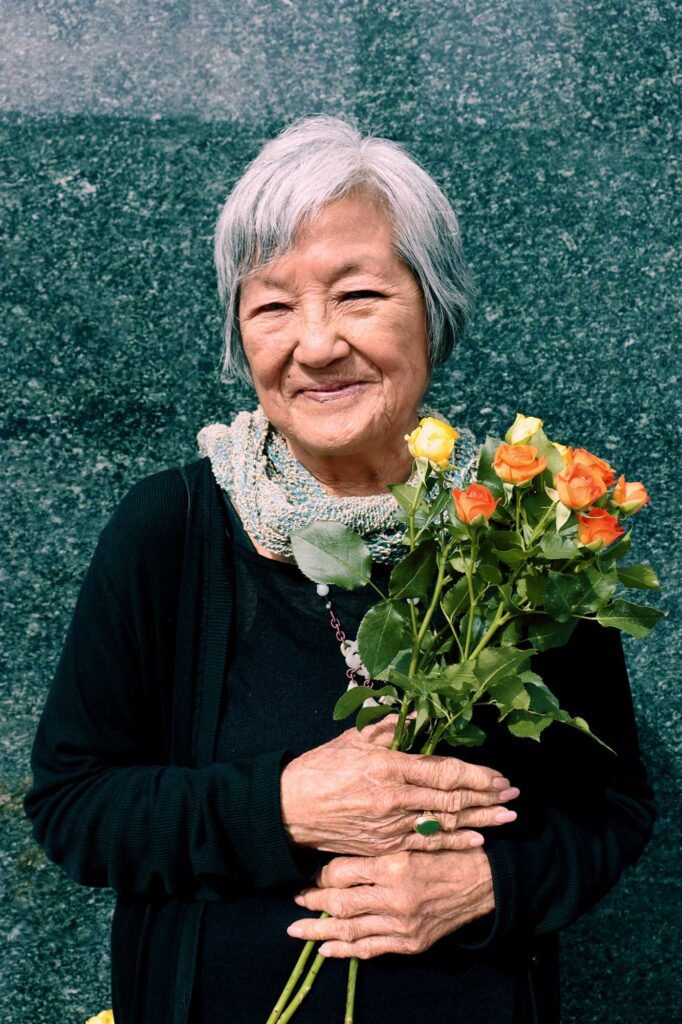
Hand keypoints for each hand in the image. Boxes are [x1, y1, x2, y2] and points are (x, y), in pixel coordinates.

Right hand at [280, 715, 518, 855]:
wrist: (289, 809)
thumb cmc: (320, 768)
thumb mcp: (354, 739)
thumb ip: (389, 727)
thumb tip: (420, 714)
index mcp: (387, 766)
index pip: (443, 772)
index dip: (476, 775)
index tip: (499, 776)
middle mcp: (393, 798)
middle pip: (451, 800)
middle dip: (487, 797)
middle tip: (514, 795)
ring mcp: (389, 826)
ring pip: (444, 825)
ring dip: (479, 821)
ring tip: (507, 819)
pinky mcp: (383, 846)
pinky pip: (425, 846)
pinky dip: (453, 844)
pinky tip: (476, 841)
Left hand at [287, 848, 494, 957]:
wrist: (483, 883)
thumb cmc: (446, 852)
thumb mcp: (412, 839)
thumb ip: (378, 849)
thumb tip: (339, 857)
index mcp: (395, 865)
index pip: (342, 873)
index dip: (322, 875)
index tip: (314, 874)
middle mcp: (396, 898)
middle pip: (340, 904)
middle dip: (314, 903)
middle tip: (296, 901)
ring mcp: (403, 925)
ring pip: (350, 931)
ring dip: (319, 931)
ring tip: (297, 930)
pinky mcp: (411, 943)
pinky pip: (370, 949)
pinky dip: (345, 951)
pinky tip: (326, 949)